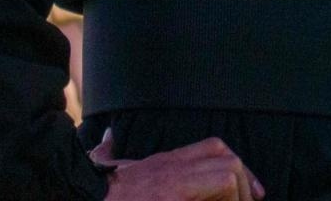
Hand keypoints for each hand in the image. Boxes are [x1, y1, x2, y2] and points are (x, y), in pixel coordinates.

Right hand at [91, 129, 265, 200]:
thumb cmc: (92, 185)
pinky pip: (220, 185)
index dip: (236, 165)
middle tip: (252, 200)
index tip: (248, 189)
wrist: (78, 193)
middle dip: (244, 179)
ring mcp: (173, 180)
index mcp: (162, 161)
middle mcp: (171, 166)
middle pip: (225, 157)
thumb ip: (111, 149)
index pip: (213, 148)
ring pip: (227, 172)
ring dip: (238, 192)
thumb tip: (109, 136)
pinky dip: (228, 196)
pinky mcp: (173, 194)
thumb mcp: (105, 162)